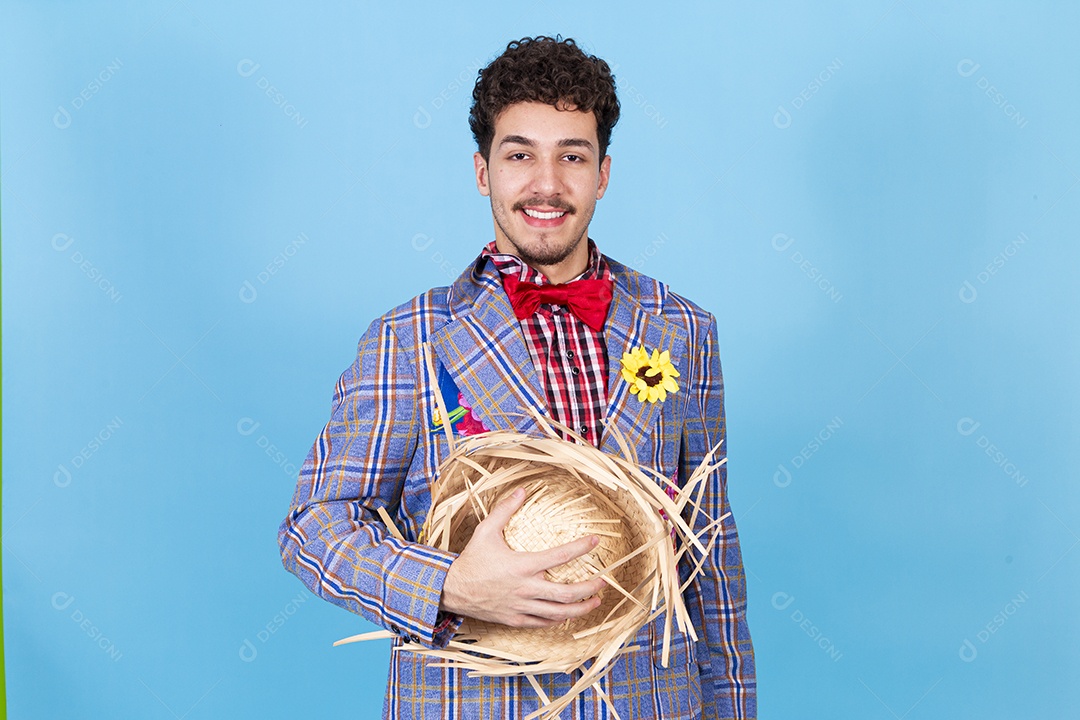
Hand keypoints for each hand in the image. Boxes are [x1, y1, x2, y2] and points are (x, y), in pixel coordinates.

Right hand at [440, 487, 607, 627]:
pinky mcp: (516, 619)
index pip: (560, 556)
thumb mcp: (486, 531)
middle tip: (604, 582)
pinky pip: (543, 623)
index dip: (581, 547)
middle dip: (590, 588)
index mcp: (522, 565)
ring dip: (581, 607)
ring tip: (595, 602)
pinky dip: (559, 619)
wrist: (452, 590)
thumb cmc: (471, 559)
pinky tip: (568, 613)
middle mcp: (526, 588)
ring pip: (559, 612)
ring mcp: (522, 606)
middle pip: (567, 593)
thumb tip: (522, 489)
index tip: (596, 540)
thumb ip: (505, 509)